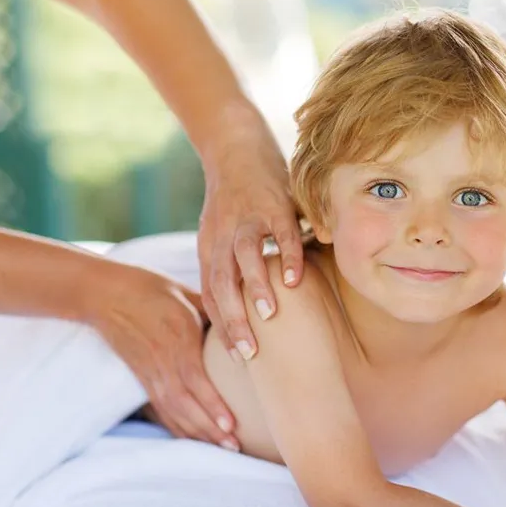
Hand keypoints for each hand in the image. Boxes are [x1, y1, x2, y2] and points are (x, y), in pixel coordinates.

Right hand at [89, 262, 239, 450]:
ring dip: (197, 432)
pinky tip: (195, 438)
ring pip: (173, 411)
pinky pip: (160, 409)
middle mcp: (161, 361)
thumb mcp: (189, 296)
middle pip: (185, 403)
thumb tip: (246, 337)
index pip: (195, 378)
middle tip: (235, 444)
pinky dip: (178, 427)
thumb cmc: (154, 290)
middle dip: (209, 427)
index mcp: (176, 338)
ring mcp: (149, 373)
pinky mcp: (142, 379)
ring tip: (223, 446)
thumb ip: (216, 317)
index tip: (232, 424)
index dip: (212, 404)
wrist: (106, 295)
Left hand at [198, 114, 303, 360]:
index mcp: (210, 250)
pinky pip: (279, 234)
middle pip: (222, 285)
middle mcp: (222, 238)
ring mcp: (247, 219)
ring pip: (245, 259)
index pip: (211, 296)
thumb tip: (243, 309)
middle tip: (250, 353)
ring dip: (255, 287)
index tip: (236, 359)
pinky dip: (286, 256)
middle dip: (234, 321)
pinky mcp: (272, 203)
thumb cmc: (234, 199)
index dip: (222, 327)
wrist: (235, 148)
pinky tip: (296, 280)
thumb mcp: (222, 236)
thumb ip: (230, 269)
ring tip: (269, 316)